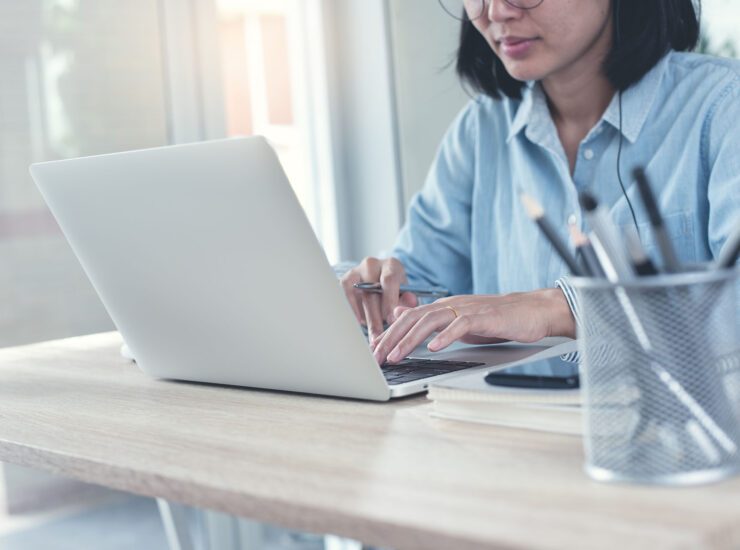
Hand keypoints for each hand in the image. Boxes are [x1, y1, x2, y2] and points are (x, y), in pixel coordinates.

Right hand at [340, 257, 417, 341]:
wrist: (380, 280)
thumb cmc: (395, 289)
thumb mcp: (406, 293)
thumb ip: (408, 301)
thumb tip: (405, 307)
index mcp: (391, 265)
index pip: (389, 280)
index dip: (390, 301)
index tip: (391, 320)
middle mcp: (372, 264)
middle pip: (371, 291)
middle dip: (376, 317)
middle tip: (380, 336)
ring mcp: (356, 271)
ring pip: (357, 295)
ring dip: (364, 317)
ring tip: (371, 335)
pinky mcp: (345, 280)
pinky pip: (344, 296)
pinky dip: (352, 311)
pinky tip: (359, 323)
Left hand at [370, 288, 575, 364]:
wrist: (532, 310)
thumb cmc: (498, 319)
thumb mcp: (460, 321)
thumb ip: (434, 322)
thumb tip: (406, 322)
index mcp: (444, 307)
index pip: (408, 318)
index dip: (389, 334)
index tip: (374, 352)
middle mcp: (451, 304)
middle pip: (413, 318)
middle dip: (391, 338)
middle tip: (377, 357)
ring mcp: (467, 309)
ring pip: (431, 320)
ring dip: (411, 339)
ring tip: (397, 355)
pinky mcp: (485, 317)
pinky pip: (461, 325)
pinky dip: (446, 336)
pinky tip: (434, 348)